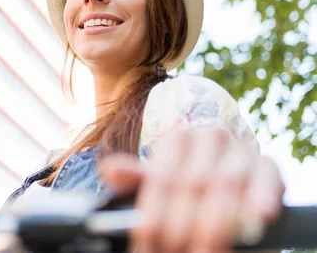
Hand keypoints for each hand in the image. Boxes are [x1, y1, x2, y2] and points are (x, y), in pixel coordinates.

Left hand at [99, 127, 284, 252]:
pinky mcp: (268, 165)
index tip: (147, 242)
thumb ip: (137, 178)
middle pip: (191, 184)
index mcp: (177, 139)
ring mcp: (240, 148)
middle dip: (182, 226)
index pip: (162, 178)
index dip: (153, 215)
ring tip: (204, 252)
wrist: (229, 190)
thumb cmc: (188, 188)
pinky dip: (262, 197)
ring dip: (217, 224)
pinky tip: (257, 217)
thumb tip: (110, 169)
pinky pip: (266, 178)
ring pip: (226, 183)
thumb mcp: (160, 185)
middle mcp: (208, 136)